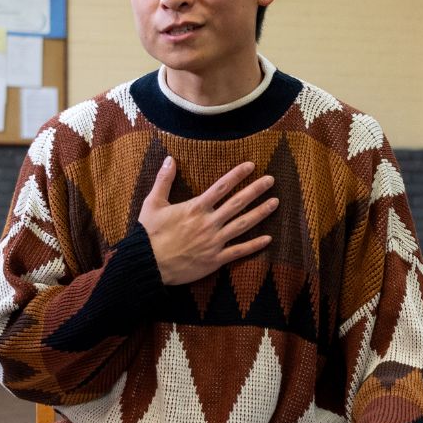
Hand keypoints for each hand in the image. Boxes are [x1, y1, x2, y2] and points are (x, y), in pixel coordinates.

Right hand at [139, 157, 277, 285]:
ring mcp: (214, 242)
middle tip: (272, 180)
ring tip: (275, 203)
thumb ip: (164, 180)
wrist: (147, 264)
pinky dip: (254, 245)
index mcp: (196, 208)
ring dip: (260, 213)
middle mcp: (209, 223)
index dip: (238, 174)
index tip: (252, 165)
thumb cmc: (149, 234)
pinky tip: (268, 239)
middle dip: (256, 190)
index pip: (222, 187)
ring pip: (243, 224)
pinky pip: (239, 251)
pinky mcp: (215, 260)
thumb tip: (170, 158)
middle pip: (238, 203)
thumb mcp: (153, 203)